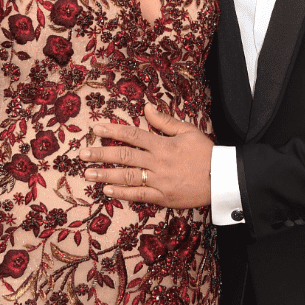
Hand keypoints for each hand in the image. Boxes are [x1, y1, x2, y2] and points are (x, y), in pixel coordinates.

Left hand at [81, 105, 211, 208]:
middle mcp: (158, 162)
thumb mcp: (188, 131)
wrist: (223, 178)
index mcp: (163, 144)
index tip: (95, 129)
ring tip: (87, 173)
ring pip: (128, 177)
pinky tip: (107, 190)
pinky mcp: (164, 197)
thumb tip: (146, 107)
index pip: (132, 135)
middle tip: (82, 154)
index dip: (112, 131)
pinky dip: (123, 193)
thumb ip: (165, 121)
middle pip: (124, 156)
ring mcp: (160, 181)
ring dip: (106, 174)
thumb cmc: (206, 152)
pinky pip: (140, 196)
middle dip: (101, 154)